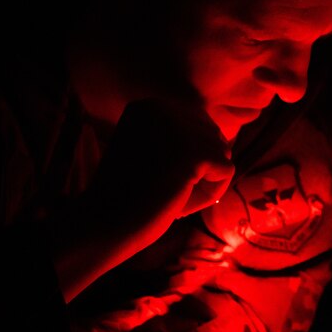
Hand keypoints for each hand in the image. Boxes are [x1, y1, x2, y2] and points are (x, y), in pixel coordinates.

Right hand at [57, 97, 233, 299]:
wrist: (103, 226)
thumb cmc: (129, 197)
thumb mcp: (153, 154)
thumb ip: (181, 139)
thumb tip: (225, 142)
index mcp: (149, 106)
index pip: (199, 125)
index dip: (189, 159)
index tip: (158, 177)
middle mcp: (162, 108)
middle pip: (213, 137)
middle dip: (199, 170)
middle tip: (164, 189)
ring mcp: (178, 128)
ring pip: (222, 154)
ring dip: (204, 182)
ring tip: (169, 194)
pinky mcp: (193, 152)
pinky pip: (227, 171)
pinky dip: (211, 193)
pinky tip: (180, 202)